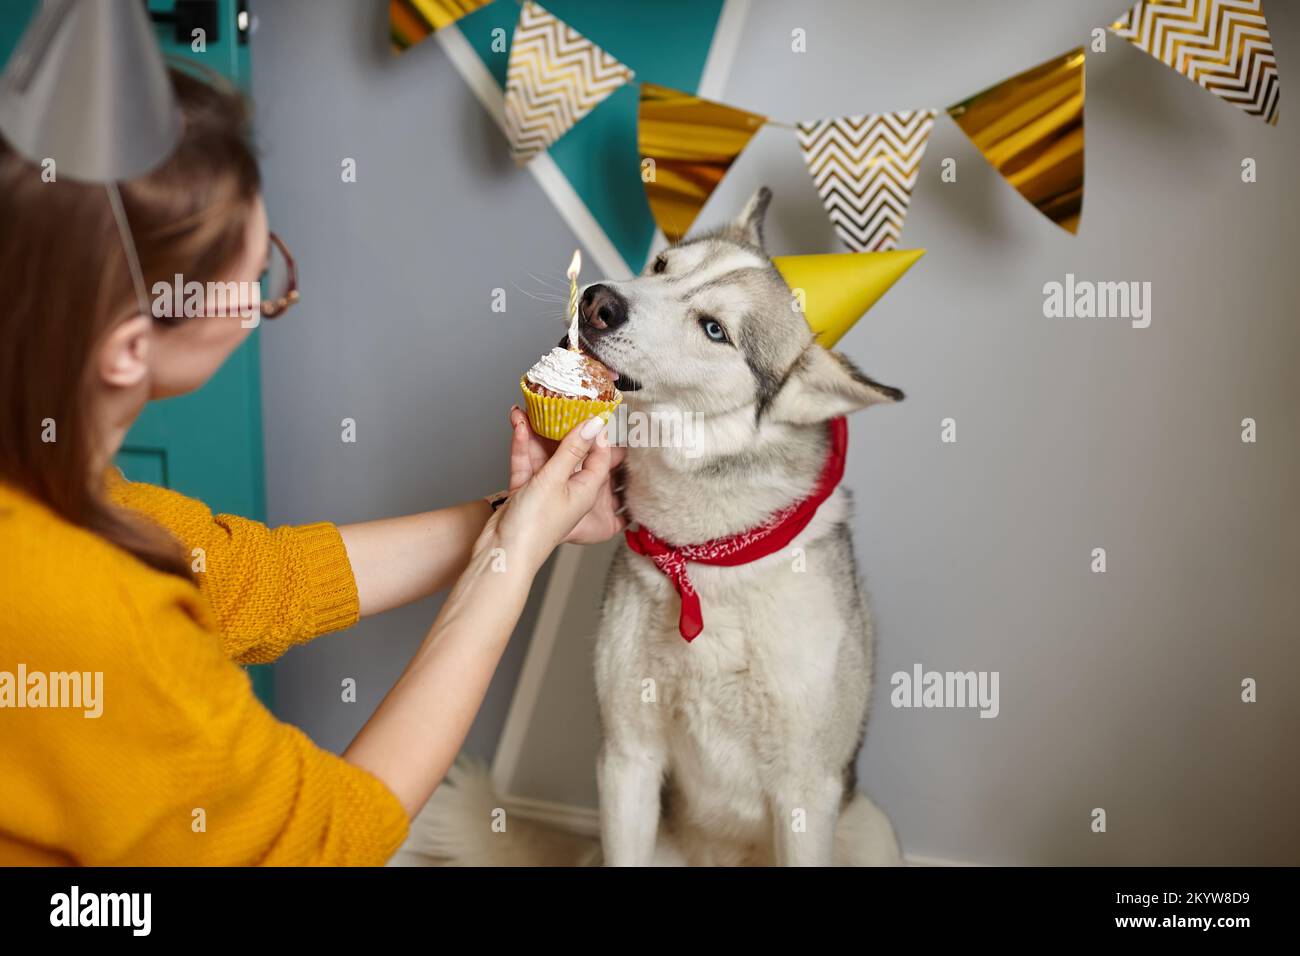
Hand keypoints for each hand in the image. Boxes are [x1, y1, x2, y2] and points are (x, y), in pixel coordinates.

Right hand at [507, 405, 626, 544]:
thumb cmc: (535, 526)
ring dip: (535, 434)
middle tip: (559, 404)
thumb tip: (594, 424)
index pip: (600, 457)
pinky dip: (522, 447)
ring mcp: (546, 491)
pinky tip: (519, 427)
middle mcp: (569, 489)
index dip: (596, 434)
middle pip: (571, 453)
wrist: (502, 551)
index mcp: (586, 490)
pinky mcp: (526, 492)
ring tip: (528, 410)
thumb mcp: (556, 479)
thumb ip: (573, 449)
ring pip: (543, 456)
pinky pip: (526, 464)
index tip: (590, 411)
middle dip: (562, 429)